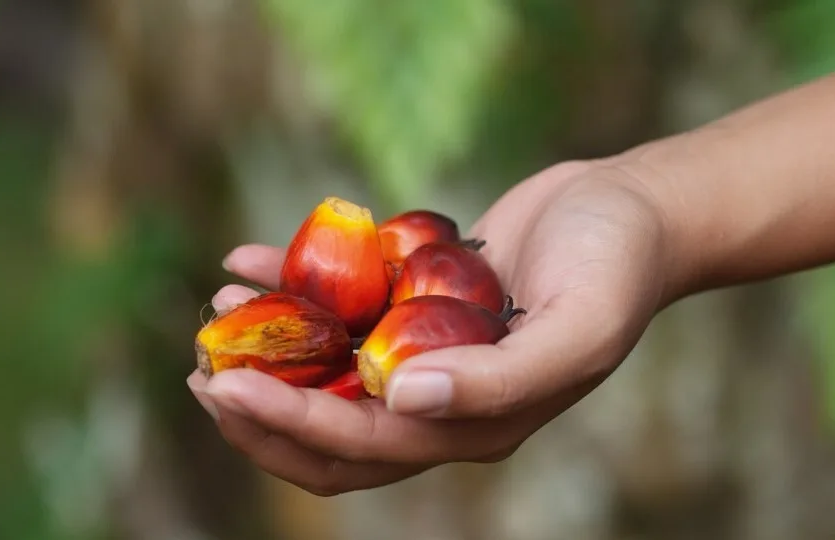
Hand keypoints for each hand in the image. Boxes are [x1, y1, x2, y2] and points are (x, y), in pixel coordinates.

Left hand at [187, 159, 678, 494]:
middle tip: (201, 369)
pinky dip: (294, 287)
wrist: (632, 211)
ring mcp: (425, 352)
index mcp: (474, 425)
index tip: (226, 386)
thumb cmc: (617, 268)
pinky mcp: (416, 302)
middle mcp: (440, 401)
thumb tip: (400, 399)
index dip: (290, 424)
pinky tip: (250, 259)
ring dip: (268, 349)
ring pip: (327, 371)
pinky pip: (343, 306)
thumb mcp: (578, 328)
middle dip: (260, 411)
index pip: (363, 446)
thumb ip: (498, 381)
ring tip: (217, 312)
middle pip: (329, 432)